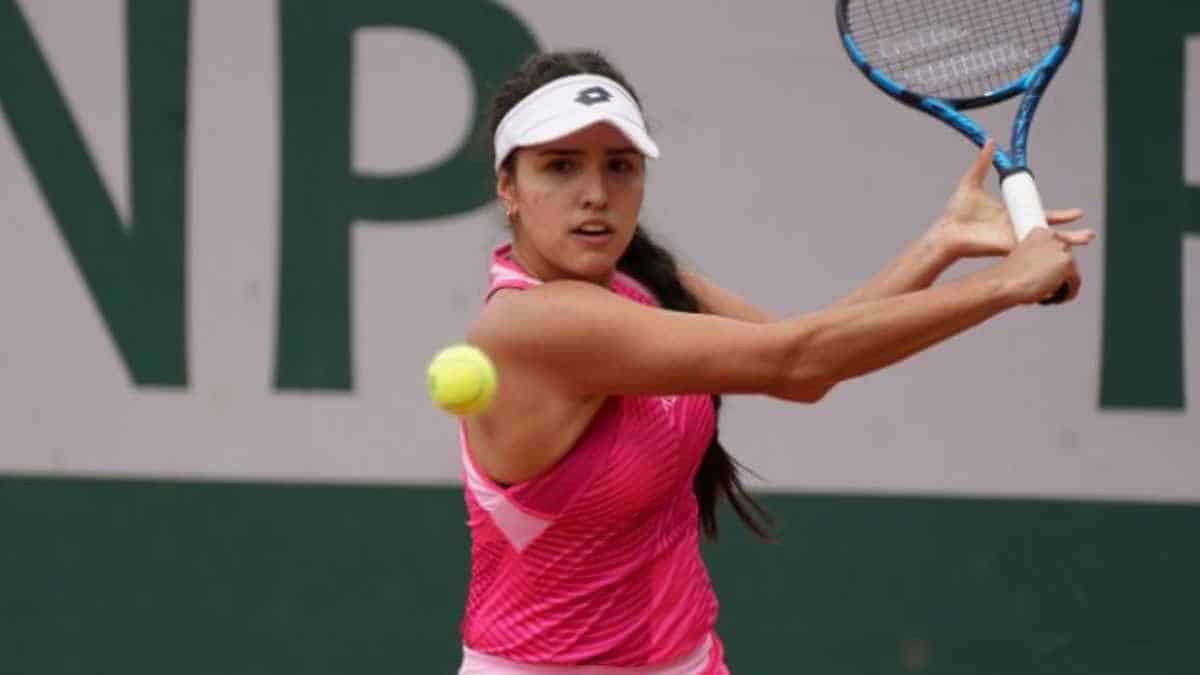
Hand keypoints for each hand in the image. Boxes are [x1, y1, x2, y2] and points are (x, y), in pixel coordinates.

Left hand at [928, 140, 1092, 259]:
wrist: (948, 230)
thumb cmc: (957, 212)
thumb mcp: (972, 182)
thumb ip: (982, 163)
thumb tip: (989, 142)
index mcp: (1012, 214)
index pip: (1042, 213)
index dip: (1060, 214)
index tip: (1077, 213)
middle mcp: (1016, 227)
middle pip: (1050, 231)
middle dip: (1070, 233)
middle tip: (1089, 233)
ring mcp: (1015, 239)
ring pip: (1046, 244)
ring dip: (1067, 243)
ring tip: (1087, 241)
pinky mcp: (1010, 247)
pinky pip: (1033, 250)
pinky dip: (1048, 251)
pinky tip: (1065, 252)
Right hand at [993, 227, 1086, 304]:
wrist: (1003, 285)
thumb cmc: (1007, 278)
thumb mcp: (1024, 260)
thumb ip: (1041, 259)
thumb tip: (1059, 272)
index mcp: (1039, 232)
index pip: (1057, 250)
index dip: (1051, 268)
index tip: (1041, 279)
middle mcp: (1052, 236)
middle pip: (1066, 260)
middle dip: (1059, 277)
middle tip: (1045, 291)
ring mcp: (1061, 248)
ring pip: (1073, 272)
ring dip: (1063, 286)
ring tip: (1046, 297)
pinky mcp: (1067, 262)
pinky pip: (1076, 283)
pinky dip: (1068, 294)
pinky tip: (1053, 300)